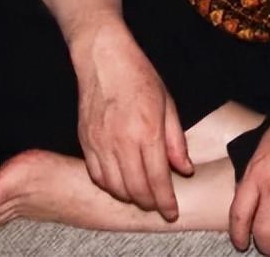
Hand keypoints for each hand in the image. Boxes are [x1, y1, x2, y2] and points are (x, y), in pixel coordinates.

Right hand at [72, 17, 192, 220]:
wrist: (103, 57)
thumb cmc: (139, 75)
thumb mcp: (167, 102)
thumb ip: (175, 140)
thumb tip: (184, 169)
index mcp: (147, 130)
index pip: (158, 179)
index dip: (166, 201)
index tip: (172, 212)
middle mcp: (122, 141)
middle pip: (136, 190)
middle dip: (150, 204)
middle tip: (159, 205)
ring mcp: (100, 143)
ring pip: (115, 188)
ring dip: (130, 197)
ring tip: (142, 195)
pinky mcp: (84, 142)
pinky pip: (96, 176)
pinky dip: (110, 187)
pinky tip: (120, 183)